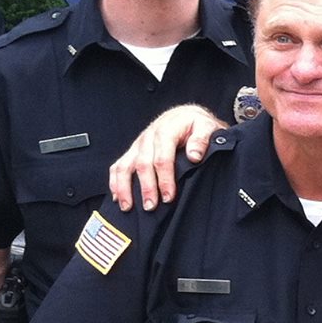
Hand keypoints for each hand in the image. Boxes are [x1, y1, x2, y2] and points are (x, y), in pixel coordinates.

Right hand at [108, 105, 223, 209]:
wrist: (185, 115)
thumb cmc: (196, 124)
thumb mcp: (206, 127)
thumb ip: (201, 140)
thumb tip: (194, 156)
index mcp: (166, 131)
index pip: (162, 158)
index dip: (165, 179)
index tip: (168, 196)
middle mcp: (148, 137)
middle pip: (142, 164)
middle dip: (146, 187)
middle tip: (151, 206)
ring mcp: (138, 144)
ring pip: (125, 166)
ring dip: (124, 187)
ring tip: (128, 206)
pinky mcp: (133, 151)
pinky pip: (118, 166)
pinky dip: (115, 182)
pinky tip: (117, 197)